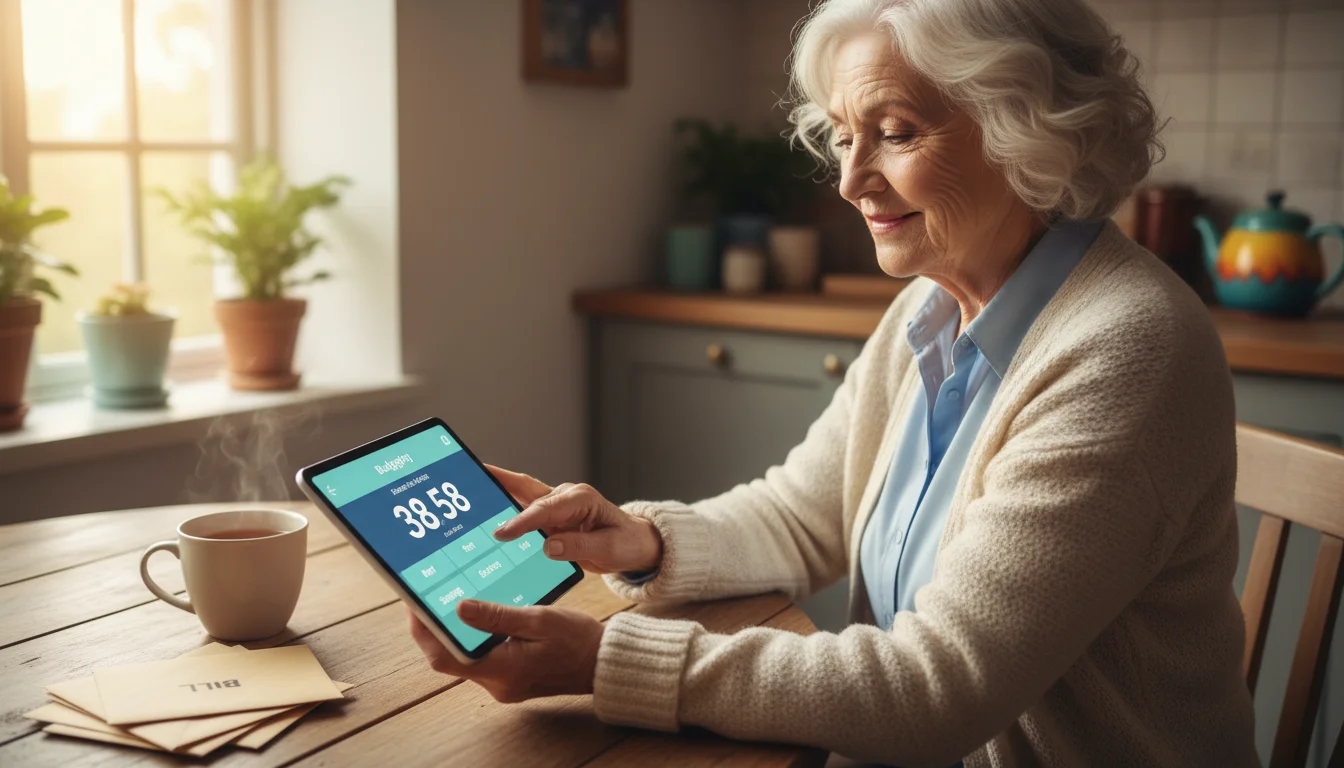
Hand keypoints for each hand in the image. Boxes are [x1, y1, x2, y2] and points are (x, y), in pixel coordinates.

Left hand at [407, 601, 602, 701]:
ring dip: (451, 631)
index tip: (413, 603)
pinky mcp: (509, 675)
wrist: (603, 661)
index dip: (424, 631)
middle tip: (424, 596)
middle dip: (433, 628)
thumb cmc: (577, 639)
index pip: (445, 657)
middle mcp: (497, 682)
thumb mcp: (539, 620)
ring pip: (463, 657)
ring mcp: (503, 682)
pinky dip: (472, 636)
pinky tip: (474, 612)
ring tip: (445, 598)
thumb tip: (459, 608)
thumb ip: (498, 616)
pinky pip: (481, 656)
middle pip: (449, 658)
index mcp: (502, 670)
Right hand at [487, 465, 662, 574]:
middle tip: (470, 479)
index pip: (546, 510)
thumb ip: (580, 546)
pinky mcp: (551, 516)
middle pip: (526, 489)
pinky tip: (485, 509)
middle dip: (498, 483)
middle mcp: (566, 497)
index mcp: (581, 499)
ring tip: (469, 488)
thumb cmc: (627, 543)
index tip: (502, 534)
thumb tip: (550, 547)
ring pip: (521, 494)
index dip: (523, 522)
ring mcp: (557, 505)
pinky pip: (524, 509)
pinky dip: (504, 506)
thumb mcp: (610, 550)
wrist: (635, 543)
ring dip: (497, 490)